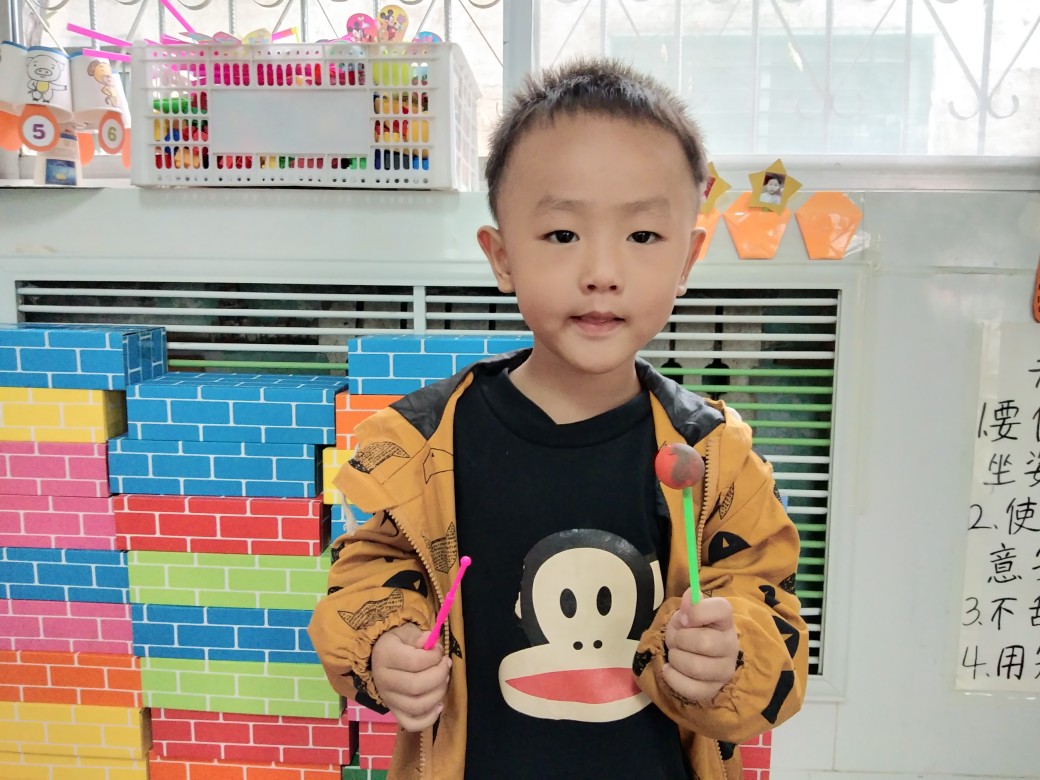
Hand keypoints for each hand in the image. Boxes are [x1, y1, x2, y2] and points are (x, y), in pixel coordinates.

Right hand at [371, 623, 450, 731]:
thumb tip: (430, 640)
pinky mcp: (394, 711)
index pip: (415, 662)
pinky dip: (429, 719)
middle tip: (446, 665)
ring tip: (444, 681)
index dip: (434, 657)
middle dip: (439, 676)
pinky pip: (411, 724)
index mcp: (385, 656)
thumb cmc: (399, 642)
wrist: (380, 656)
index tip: (440, 652)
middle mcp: (383, 680)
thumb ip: (420, 637)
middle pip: (416, 687)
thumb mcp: (407, 632)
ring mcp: (388, 699)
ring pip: (416, 706)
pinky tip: (439, 705)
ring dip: (438, 694)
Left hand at [662, 589, 739, 703]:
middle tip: (676, 639)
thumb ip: (689, 604)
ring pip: (696, 667)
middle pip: (704, 643)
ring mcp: (724, 671)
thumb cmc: (692, 630)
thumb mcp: (688, 613)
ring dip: (676, 658)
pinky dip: (672, 677)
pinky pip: (690, 688)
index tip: (684, 618)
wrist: (697, 656)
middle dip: (680, 639)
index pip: (722, 609)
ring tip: (675, 654)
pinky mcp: (712, 690)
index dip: (698, 612)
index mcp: (725, 621)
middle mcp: (730, 646)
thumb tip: (689, 597)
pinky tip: (670, 669)